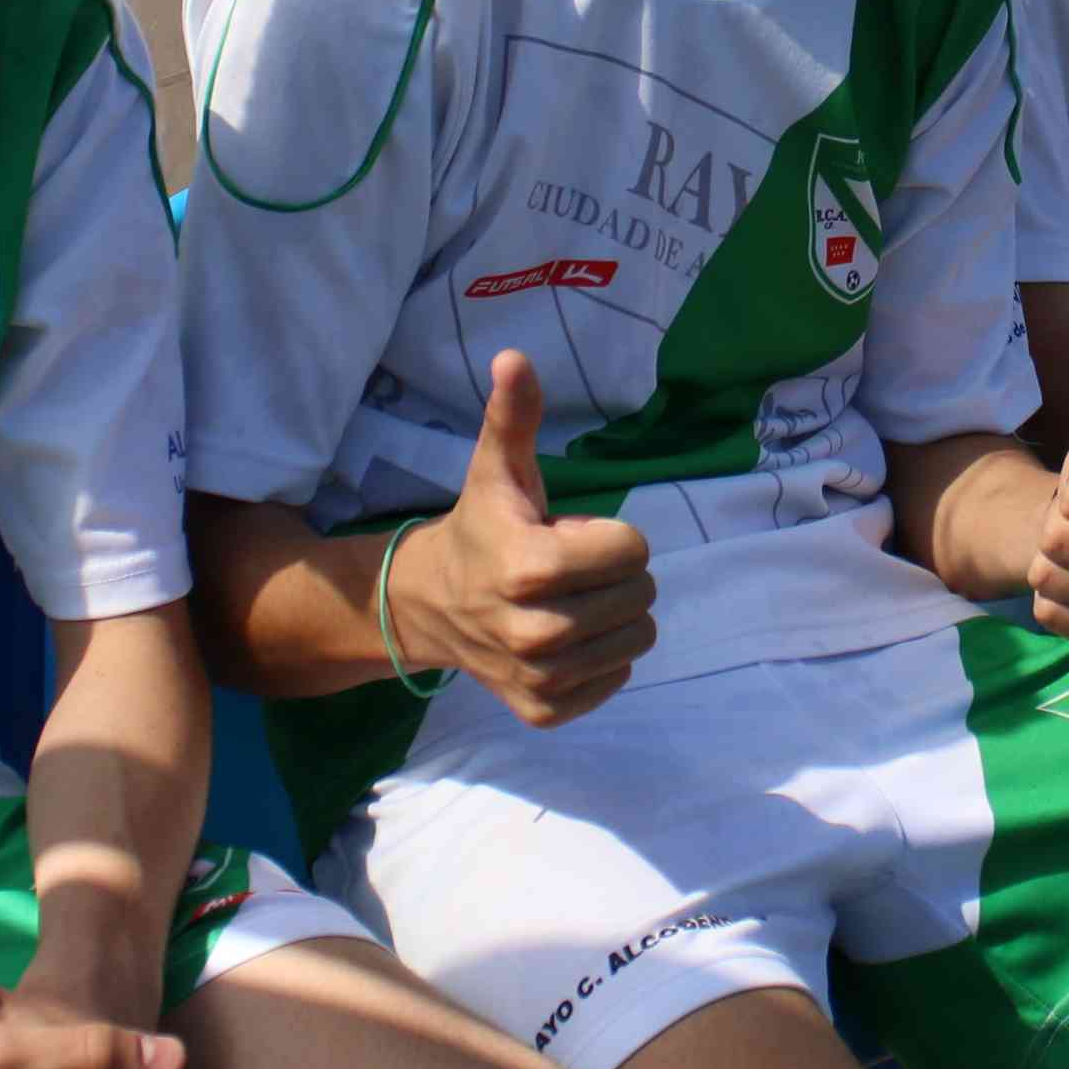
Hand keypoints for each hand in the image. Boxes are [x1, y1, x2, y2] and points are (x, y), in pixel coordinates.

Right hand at [399, 349, 652, 724]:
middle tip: (568, 569)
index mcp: (530, 567)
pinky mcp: (545, 710)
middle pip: (640, 594)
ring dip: (614, 615)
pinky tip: (565, 637)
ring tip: (567, 601)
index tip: (569, 533)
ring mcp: (540, 678)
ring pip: (638, 637)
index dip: (610, 534)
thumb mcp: (497, 470)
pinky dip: (601, 656)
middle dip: (614, 574)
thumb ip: (513, 416)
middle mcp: (536, 632)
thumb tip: (515, 358)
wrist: (428, 606)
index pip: (633, 548)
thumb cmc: (480, 529)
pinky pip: (617, 677)